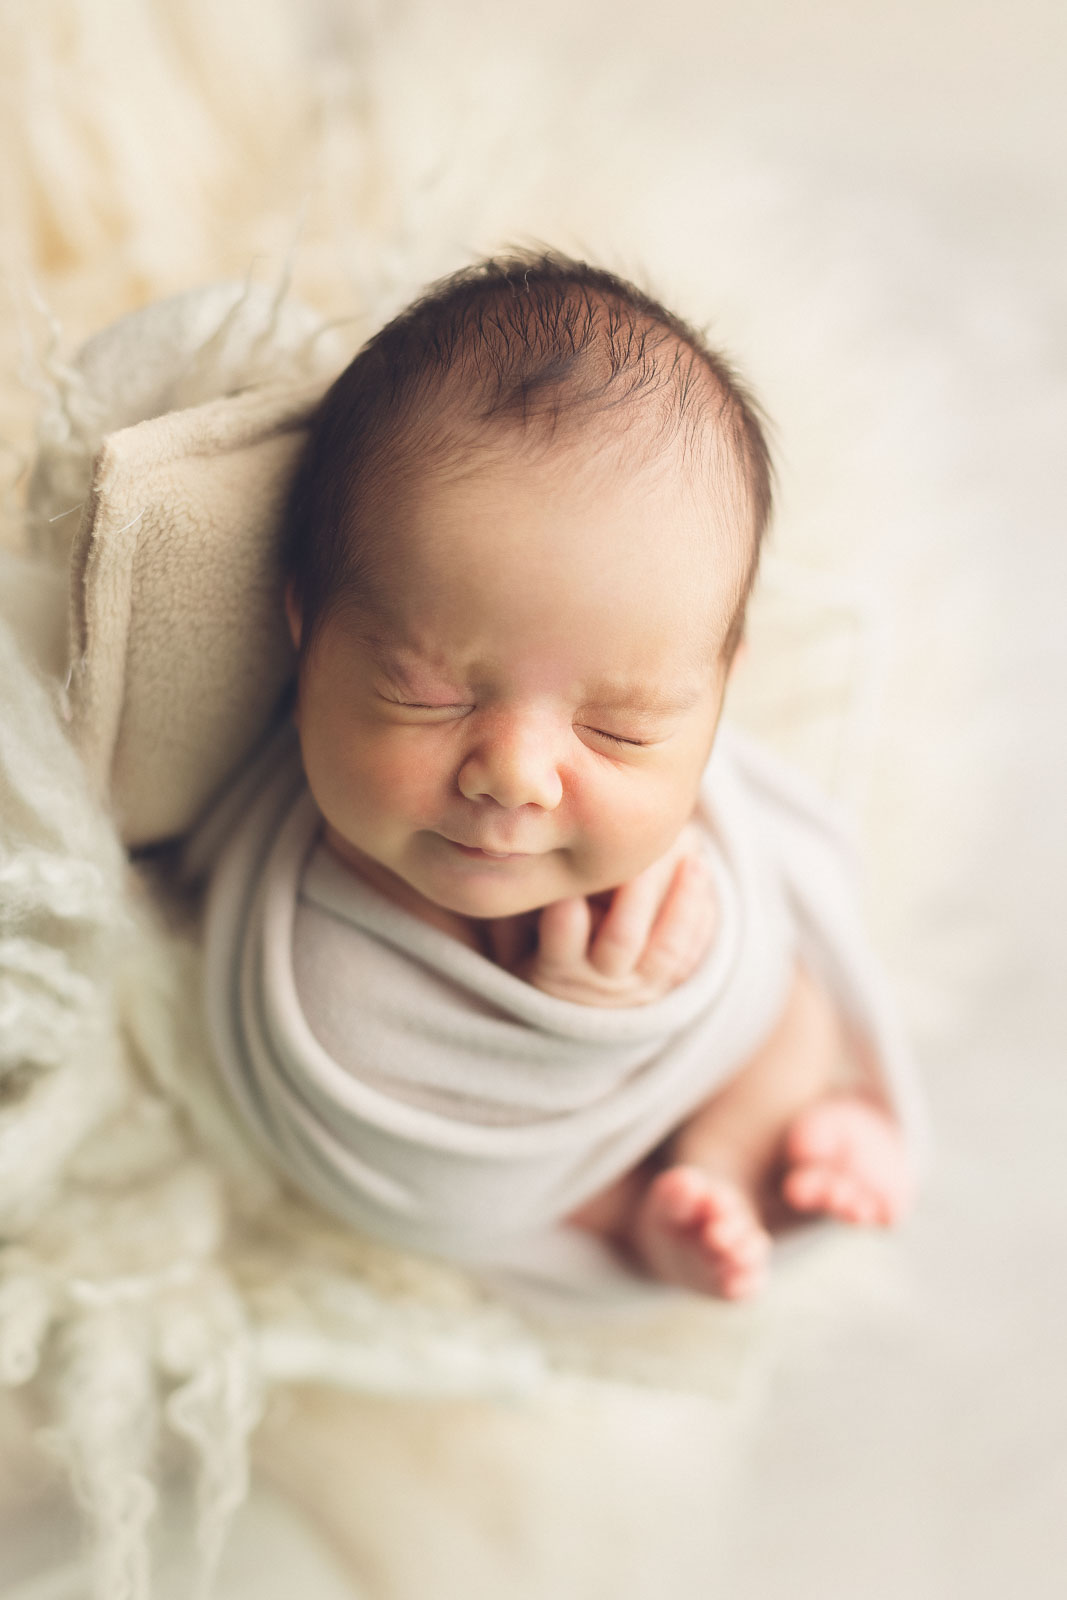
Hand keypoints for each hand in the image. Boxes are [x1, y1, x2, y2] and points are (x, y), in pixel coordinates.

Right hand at [519, 837, 716, 1007]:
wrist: (576, 1012)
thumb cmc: (536, 953)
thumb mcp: (512, 939)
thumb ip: (510, 907)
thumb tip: (494, 860)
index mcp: (554, 971)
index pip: (563, 928)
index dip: (572, 894)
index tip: (581, 855)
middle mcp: (599, 986)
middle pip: (622, 939)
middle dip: (636, 888)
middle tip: (648, 842)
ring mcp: (638, 989)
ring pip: (665, 948)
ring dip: (681, 900)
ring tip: (692, 858)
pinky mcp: (669, 985)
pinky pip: (690, 954)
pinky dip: (700, 916)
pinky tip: (701, 876)